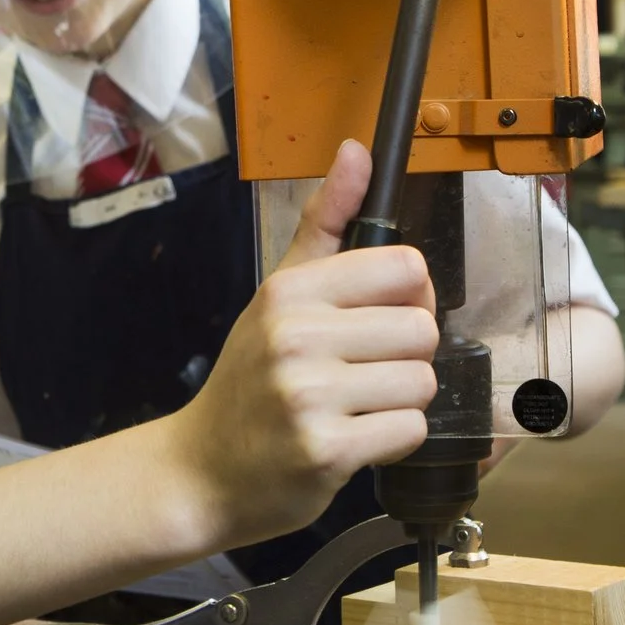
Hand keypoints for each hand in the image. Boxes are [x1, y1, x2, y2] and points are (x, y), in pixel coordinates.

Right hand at [161, 139, 438, 549]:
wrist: (201, 472)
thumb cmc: (249, 382)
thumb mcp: (278, 294)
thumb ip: (325, 223)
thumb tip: (358, 152)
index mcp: (291, 290)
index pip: (406, 269)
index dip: (410, 298)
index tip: (381, 319)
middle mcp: (297, 336)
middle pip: (423, 329)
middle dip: (405, 358)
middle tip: (363, 374)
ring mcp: (310, 396)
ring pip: (422, 382)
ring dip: (400, 402)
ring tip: (355, 408)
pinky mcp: (327, 451)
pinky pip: (410, 430)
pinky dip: (392, 441)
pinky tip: (354, 439)